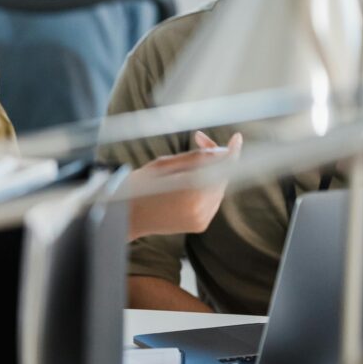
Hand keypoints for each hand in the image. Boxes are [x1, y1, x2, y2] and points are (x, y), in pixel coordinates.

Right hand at [127, 130, 241, 240]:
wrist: (127, 216)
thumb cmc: (140, 186)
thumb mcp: (165, 164)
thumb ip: (196, 158)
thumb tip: (220, 152)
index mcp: (191, 192)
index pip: (222, 168)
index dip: (231, 151)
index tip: (236, 138)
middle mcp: (201, 209)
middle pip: (222, 177)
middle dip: (216, 158)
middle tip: (200, 139)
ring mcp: (202, 219)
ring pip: (218, 188)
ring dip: (212, 172)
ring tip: (190, 161)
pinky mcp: (200, 225)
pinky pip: (212, 200)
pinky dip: (207, 187)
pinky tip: (190, 180)